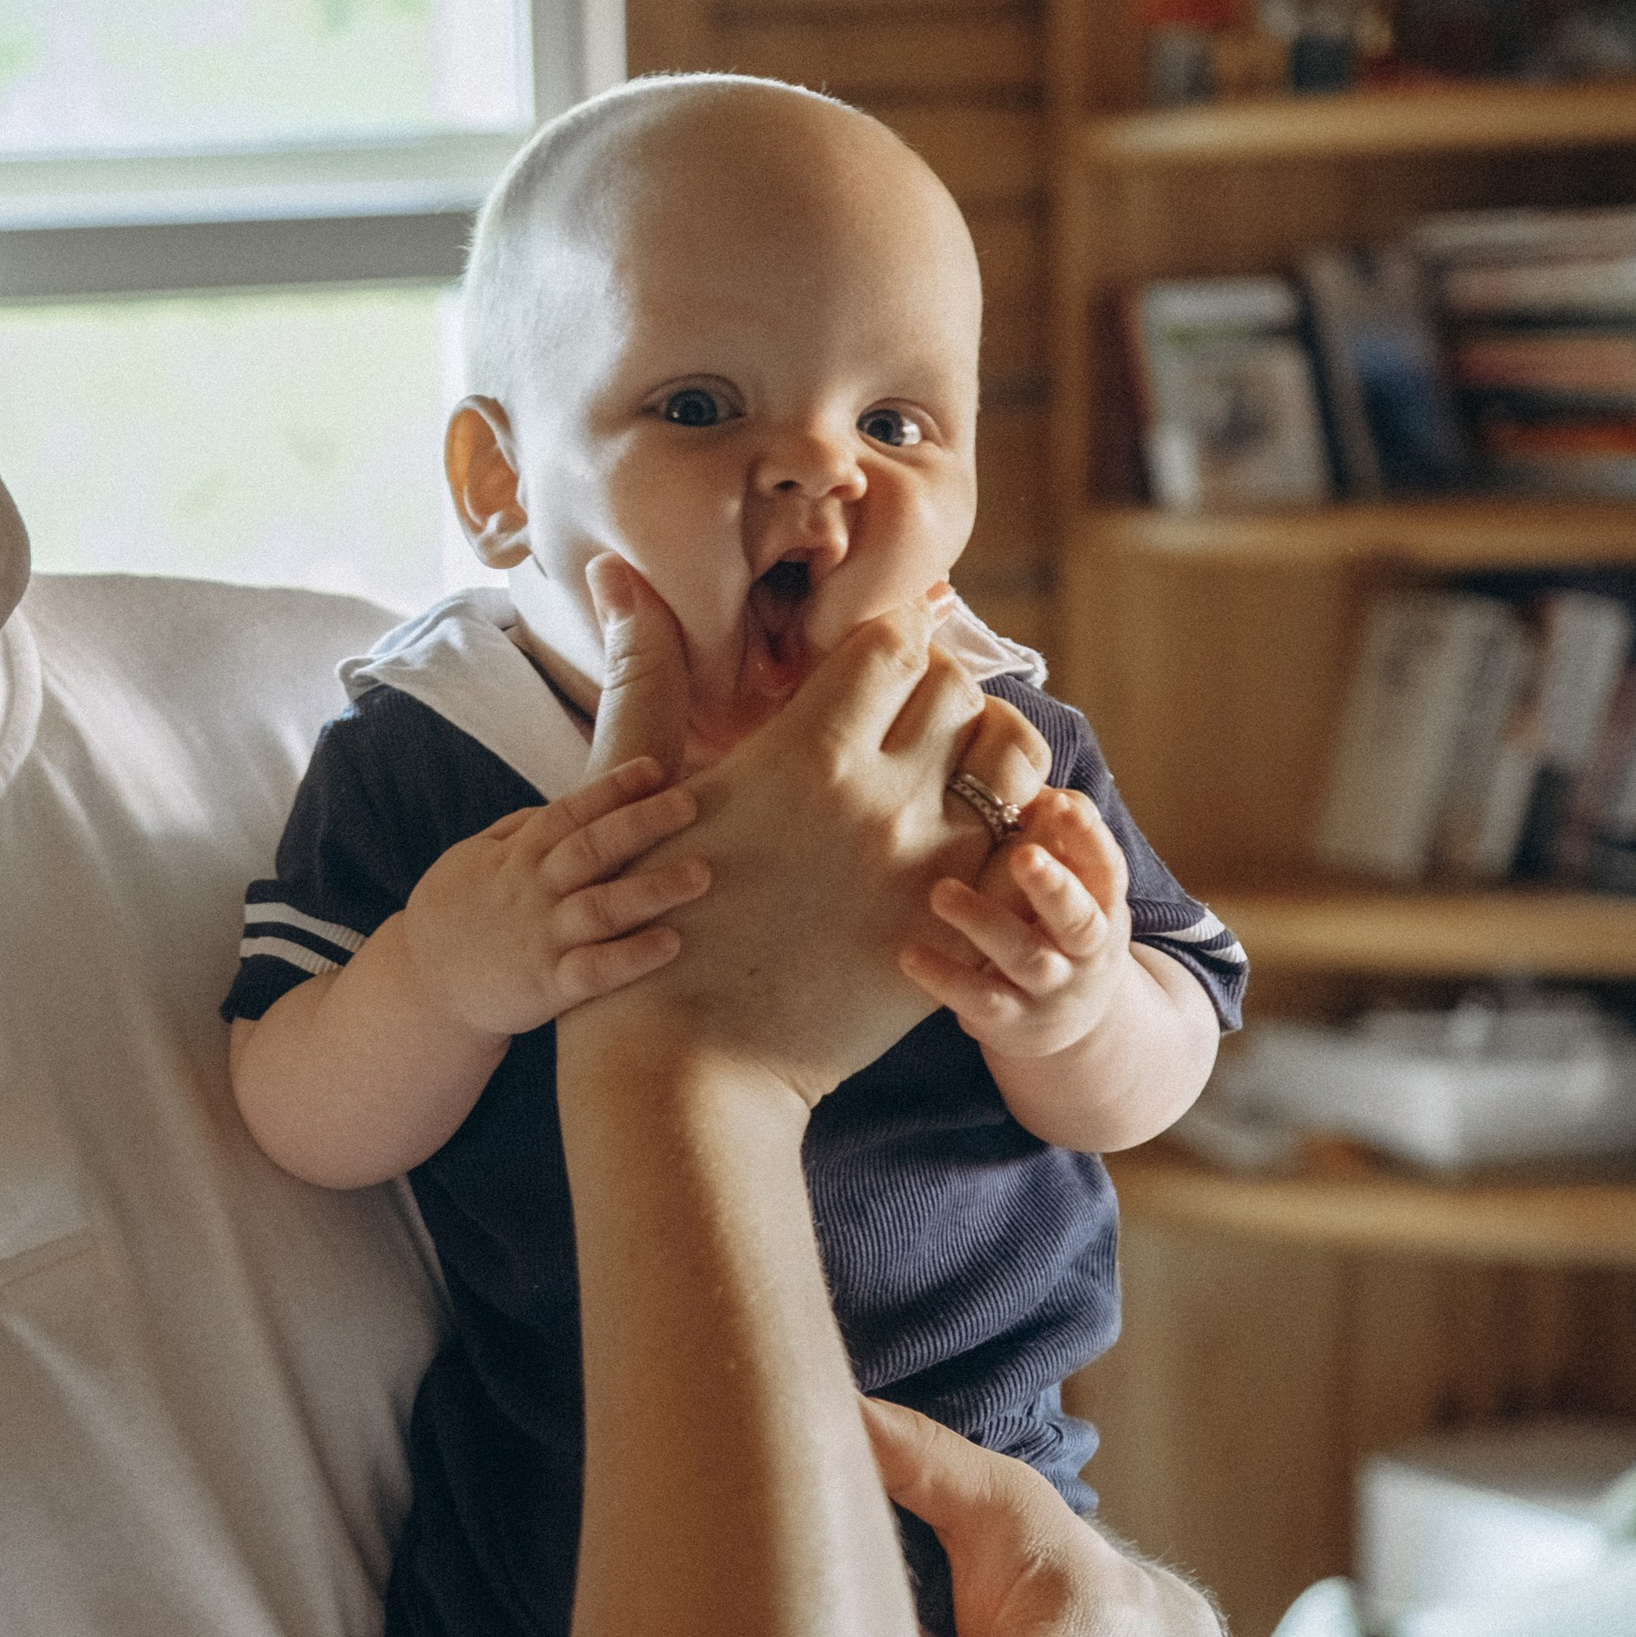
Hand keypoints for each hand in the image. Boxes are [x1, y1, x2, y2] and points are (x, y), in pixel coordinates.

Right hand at [401, 758, 708, 1038]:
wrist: (422, 988)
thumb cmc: (455, 918)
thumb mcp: (472, 860)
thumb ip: (518, 831)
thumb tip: (564, 805)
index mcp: (516, 856)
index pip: (569, 811)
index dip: (613, 788)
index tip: (657, 768)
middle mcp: (532, 892)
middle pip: (592, 848)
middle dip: (642, 823)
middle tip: (691, 805)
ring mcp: (540, 939)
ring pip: (601, 907)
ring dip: (652, 889)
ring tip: (701, 874)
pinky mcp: (546, 987)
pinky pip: (594, 970)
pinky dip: (632, 957)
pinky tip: (672, 944)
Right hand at [580, 561, 998, 1109]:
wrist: (682, 1065)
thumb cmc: (635, 924)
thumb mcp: (632, 791)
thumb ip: (643, 674)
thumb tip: (614, 572)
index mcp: (804, 751)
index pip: (892, 640)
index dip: (879, 640)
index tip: (859, 663)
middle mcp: (882, 799)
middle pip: (956, 689)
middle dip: (929, 689)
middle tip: (893, 716)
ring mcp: (928, 869)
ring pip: (1011, 760)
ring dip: (983, 748)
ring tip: (939, 769)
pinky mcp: (951, 930)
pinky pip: (1021, 845)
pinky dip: (1007, 824)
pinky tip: (963, 833)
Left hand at [906, 782, 1131, 1064]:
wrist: (1070, 1023)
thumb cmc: (1054, 925)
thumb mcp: (1069, 884)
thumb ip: (1049, 834)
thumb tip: (1013, 758)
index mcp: (1104, 903)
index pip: (1106, 867)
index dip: (1088, 836)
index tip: (1059, 803)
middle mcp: (1085, 949)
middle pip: (1077, 918)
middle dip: (1052, 886)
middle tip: (1022, 855)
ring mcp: (1051, 988)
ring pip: (1024, 957)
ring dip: (985, 923)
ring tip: (941, 893)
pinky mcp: (1011, 1021)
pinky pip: (980, 1000)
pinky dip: (946, 977)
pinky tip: (909, 953)